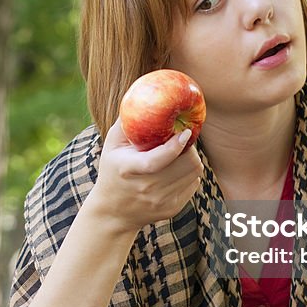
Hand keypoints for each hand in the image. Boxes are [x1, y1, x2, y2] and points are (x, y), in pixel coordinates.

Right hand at [86, 118, 203, 235]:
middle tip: (183, 138)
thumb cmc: (113, 170)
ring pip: (194, 173)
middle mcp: (146, 189)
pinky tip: (175, 170)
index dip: (175, 145)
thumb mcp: (112, 145)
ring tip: (178, 153)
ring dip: (191, 158)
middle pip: (185, 165)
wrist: (113, 212)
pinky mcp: (172, 209)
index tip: (185, 131)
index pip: (158, 160)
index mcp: (129, 170)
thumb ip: (127, 121)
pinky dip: (189, 173)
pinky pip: (194, 184)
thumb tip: (143, 93)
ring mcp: (161, 201)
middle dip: (188, 148)